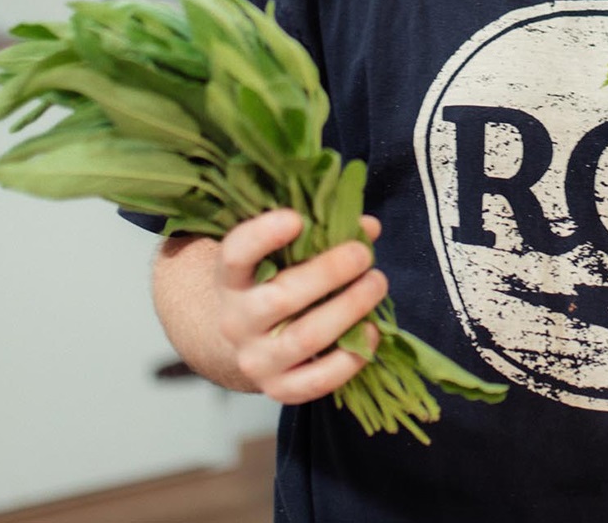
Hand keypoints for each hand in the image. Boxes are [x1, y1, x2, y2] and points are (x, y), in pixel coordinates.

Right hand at [215, 209, 387, 404]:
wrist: (244, 342)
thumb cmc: (272, 285)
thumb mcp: (280, 256)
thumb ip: (320, 236)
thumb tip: (368, 228)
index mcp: (231, 280)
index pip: (235, 256)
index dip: (262, 236)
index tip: (296, 219)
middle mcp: (236, 321)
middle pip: (281, 298)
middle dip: (329, 273)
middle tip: (363, 255)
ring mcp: (255, 360)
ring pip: (305, 337)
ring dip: (349, 309)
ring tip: (376, 284)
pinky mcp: (278, 389)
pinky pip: (317, 380)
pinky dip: (350, 359)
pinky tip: (372, 332)